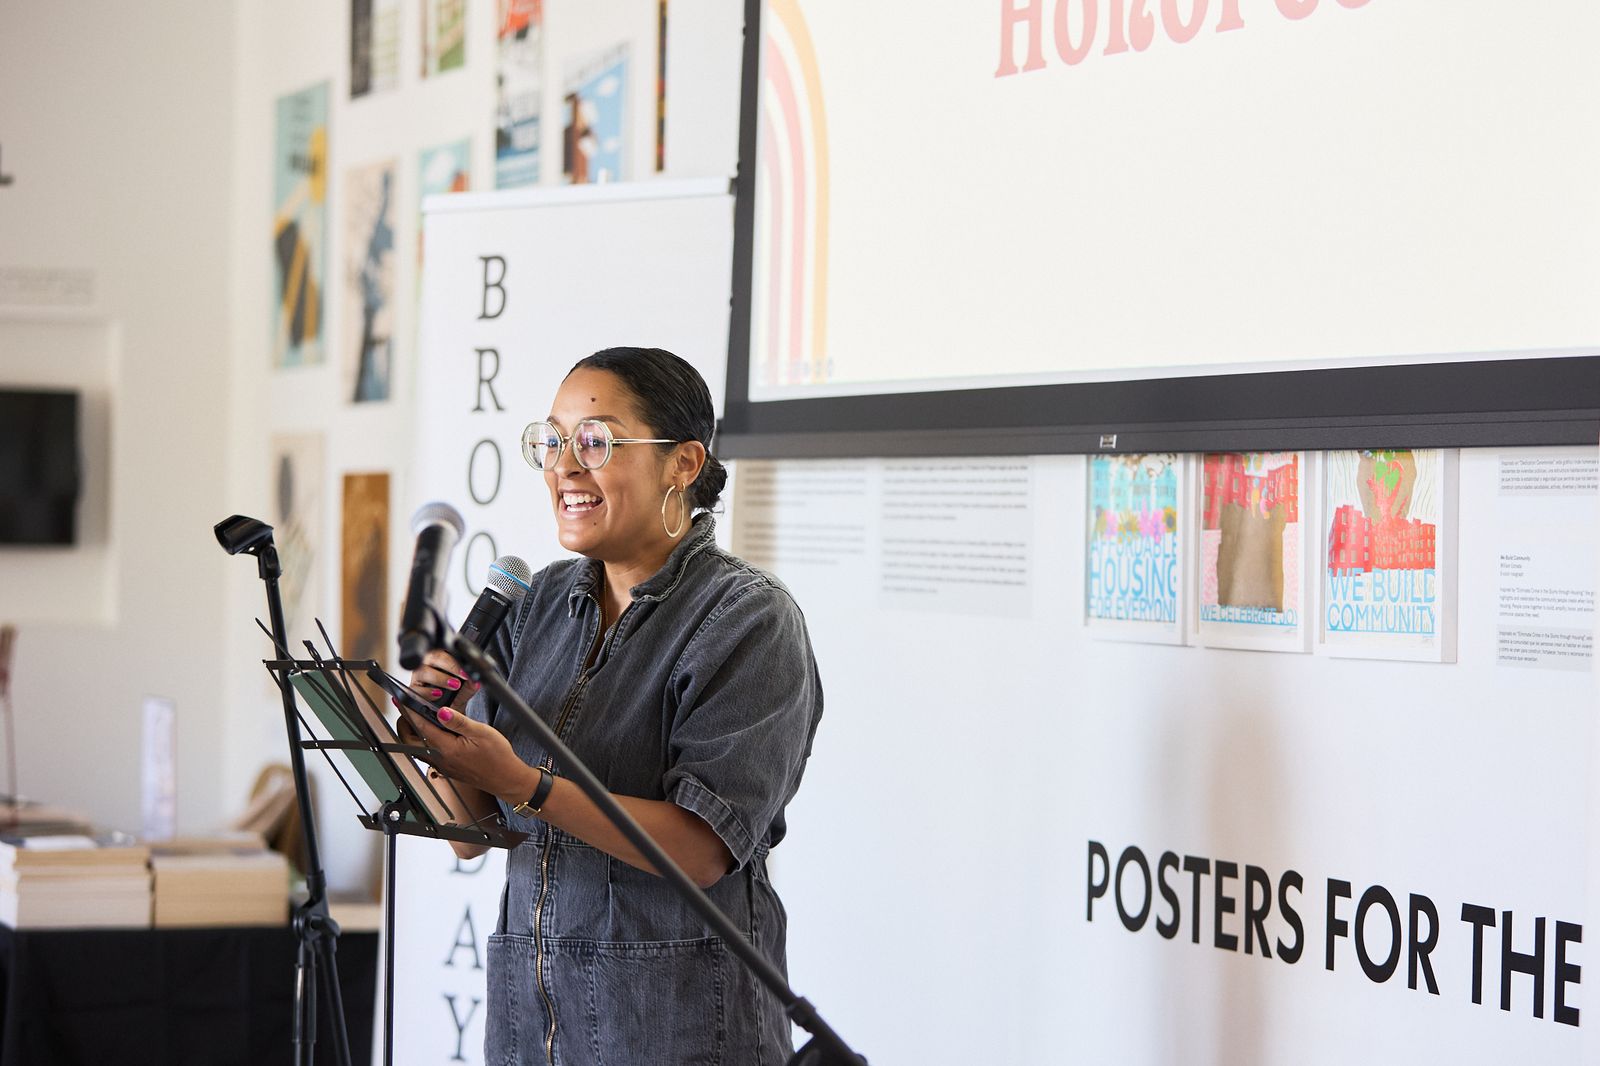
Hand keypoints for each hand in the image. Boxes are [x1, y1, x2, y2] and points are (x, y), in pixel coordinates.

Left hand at [400, 699, 534, 803]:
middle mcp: (440, 759)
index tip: (401, 701)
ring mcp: (442, 766)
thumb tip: (441, 712)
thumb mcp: (482, 732)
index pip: (421, 726)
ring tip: (417, 719)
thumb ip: (459, 722)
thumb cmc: (498, 757)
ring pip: (417, 749)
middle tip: (406, 710)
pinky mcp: (447, 769)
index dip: (409, 712)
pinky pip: (427, 754)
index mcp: (447, 748)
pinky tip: (433, 734)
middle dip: (404, 724)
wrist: (506, 779)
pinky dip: (423, 741)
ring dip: (412, 733)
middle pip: (409, 741)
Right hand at [405, 649, 475, 710]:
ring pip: (423, 670)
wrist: (444, 716)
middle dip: (449, 665)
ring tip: (454, 685)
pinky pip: (415, 688)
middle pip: (433, 656)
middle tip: (461, 676)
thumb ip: (470, 685)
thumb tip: (477, 681)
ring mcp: (418, 678)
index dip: (456, 658)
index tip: (466, 670)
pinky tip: (437, 694)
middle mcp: (427, 666)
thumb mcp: (464, 691)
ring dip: (439, 678)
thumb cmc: (453, 699)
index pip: (446, 650)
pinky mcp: (412, 691)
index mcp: (441, 660)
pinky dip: (427, 691)